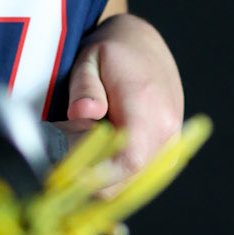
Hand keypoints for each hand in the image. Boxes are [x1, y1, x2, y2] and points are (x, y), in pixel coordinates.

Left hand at [59, 14, 184, 194]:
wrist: (144, 48)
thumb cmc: (114, 54)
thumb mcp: (90, 59)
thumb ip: (84, 87)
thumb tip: (83, 113)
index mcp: (148, 108)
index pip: (128, 159)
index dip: (96, 175)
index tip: (66, 175)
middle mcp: (166, 132)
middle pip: (126, 181)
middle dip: (89, 178)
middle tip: (63, 155)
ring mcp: (170, 146)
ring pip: (129, 186)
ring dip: (99, 178)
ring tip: (80, 147)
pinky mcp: (166, 154)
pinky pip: (136, 179)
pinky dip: (111, 176)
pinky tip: (95, 155)